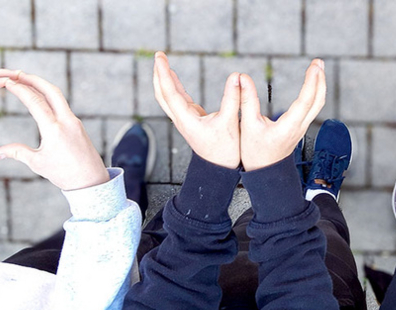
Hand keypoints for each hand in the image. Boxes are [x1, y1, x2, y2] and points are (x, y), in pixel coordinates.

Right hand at [0, 72, 108, 190]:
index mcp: (54, 129)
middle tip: (17, 74)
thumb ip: (17, 152)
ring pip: (59, 97)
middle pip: (51, 91)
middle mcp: (67, 121)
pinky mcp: (78, 125)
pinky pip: (63, 105)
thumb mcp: (38, 163)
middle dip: (34, 80)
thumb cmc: (64, 174)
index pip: (35, 102)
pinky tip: (42, 97)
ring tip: (27, 81)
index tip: (8, 82)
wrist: (91, 181)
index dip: (20, 89)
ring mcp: (74, 122)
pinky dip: (51, 97)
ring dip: (43, 86)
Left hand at [154, 52, 240, 168]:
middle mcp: (180, 119)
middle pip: (162, 93)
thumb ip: (234, 98)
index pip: (169, 91)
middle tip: (159, 55)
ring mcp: (184, 120)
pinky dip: (174, 87)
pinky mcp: (190, 120)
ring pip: (167, 97)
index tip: (160, 57)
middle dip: (158, 73)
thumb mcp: (231, 121)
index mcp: (186, 119)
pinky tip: (174, 78)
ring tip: (162, 63)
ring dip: (163, 80)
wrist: (220, 169)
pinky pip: (177, 100)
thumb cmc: (226, 149)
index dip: (163, 73)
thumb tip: (237, 76)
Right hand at [240, 59, 325, 170]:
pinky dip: (314, 93)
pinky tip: (311, 84)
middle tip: (318, 61)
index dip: (311, 81)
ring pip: (317, 104)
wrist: (264, 173)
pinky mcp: (299, 128)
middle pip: (318, 100)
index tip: (314, 66)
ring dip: (319, 85)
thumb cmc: (255, 152)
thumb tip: (241, 77)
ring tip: (317, 68)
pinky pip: (312, 108)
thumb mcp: (247, 125)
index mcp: (289, 126)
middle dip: (320, 79)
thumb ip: (246, 99)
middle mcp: (299, 127)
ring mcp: (301, 128)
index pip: (306, 100)